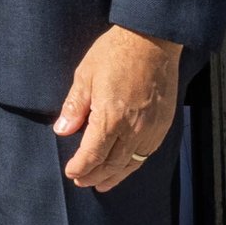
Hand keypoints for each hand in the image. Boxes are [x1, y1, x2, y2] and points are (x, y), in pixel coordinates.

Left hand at [52, 25, 184, 192]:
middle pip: (112, 164)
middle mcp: (133, 128)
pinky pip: (147, 153)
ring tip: (101, 184)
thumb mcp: (85, 75)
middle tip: (82, 181)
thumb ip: (74, 106)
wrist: (152, 40)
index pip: (92, 154)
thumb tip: (62, 130)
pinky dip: (133, 164)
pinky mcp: (163, 124)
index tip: (71, 172)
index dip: (80, 167)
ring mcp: (151, 128)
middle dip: (94, 175)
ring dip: (115, 176)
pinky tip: (125, 166)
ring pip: (131, 163)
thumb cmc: (115, 53)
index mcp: (110, 117)